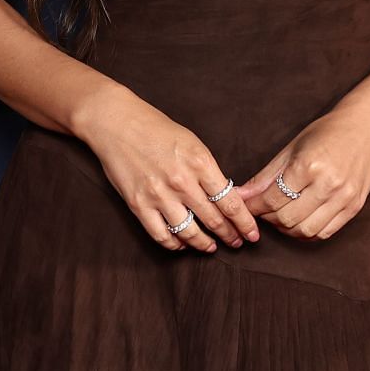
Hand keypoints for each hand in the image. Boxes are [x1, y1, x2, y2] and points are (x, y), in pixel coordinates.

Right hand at [76, 87, 260, 253]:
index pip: (230, 202)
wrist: (117, 123)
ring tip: (211, 247)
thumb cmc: (157, 129)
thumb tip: (225, 197)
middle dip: (229, 235)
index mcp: (200, 162)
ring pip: (189, 233)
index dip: (244, 222)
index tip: (252, 233)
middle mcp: (182, 182)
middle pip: (213, 220)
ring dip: (204, 244)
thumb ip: (208, 171)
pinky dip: (175, 244)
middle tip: (237, 243)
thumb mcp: (192, 143)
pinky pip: (162, 235)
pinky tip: (182, 244)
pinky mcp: (138, 205)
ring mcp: (159, 195)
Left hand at [235, 107, 369, 240]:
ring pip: (306, 231)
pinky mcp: (354, 207)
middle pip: (287, 218)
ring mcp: (344, 198)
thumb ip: (265, 176)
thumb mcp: (291, 148)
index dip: (255, 206)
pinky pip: (325, 233)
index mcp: (308, 165)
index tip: (248, 205)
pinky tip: (300, 221)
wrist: (366, 126)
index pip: (273, 198)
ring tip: (280, 216)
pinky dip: (308, 232)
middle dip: (268, 219)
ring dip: (287, 229)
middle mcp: (328, 184)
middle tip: (263, 211)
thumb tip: (241, 194)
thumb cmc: (327, 132)